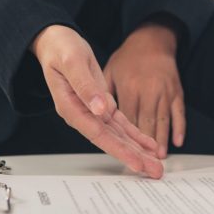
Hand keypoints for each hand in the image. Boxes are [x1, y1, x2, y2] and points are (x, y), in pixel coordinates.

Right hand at [32, 25, 162, 177]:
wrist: (57, 42)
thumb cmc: (62, 50)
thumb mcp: (73, 63)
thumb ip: (85, 87)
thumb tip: (100, 109)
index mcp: (72, 108)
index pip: (98, 134)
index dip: (119, 149)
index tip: (136, 162)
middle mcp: (83, 115)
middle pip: (111, 141)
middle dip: (134, 157)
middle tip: (155, 171)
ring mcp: (93, 112)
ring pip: (119, 136)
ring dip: (138, 150)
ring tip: (156, 165)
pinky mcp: (102, 105)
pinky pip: (121, 125)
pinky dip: (135, 135)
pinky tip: (148, 145)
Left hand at [103, 22, 184, 158]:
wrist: (152, 40)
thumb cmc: (127, 57)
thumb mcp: (109, 71)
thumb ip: (100, 92)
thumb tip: (100, 114)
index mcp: (130, 87)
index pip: (125, 120)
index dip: (125, 139)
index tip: (125, 154)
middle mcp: (149, 91)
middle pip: (145, 124)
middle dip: (144, 147)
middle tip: (145, 165)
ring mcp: (164, 92)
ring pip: (162, 121)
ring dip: (160, 141)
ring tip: (158, 159)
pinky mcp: (176, 91)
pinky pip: (178, 112)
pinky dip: (178, 128)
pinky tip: (176, 142)